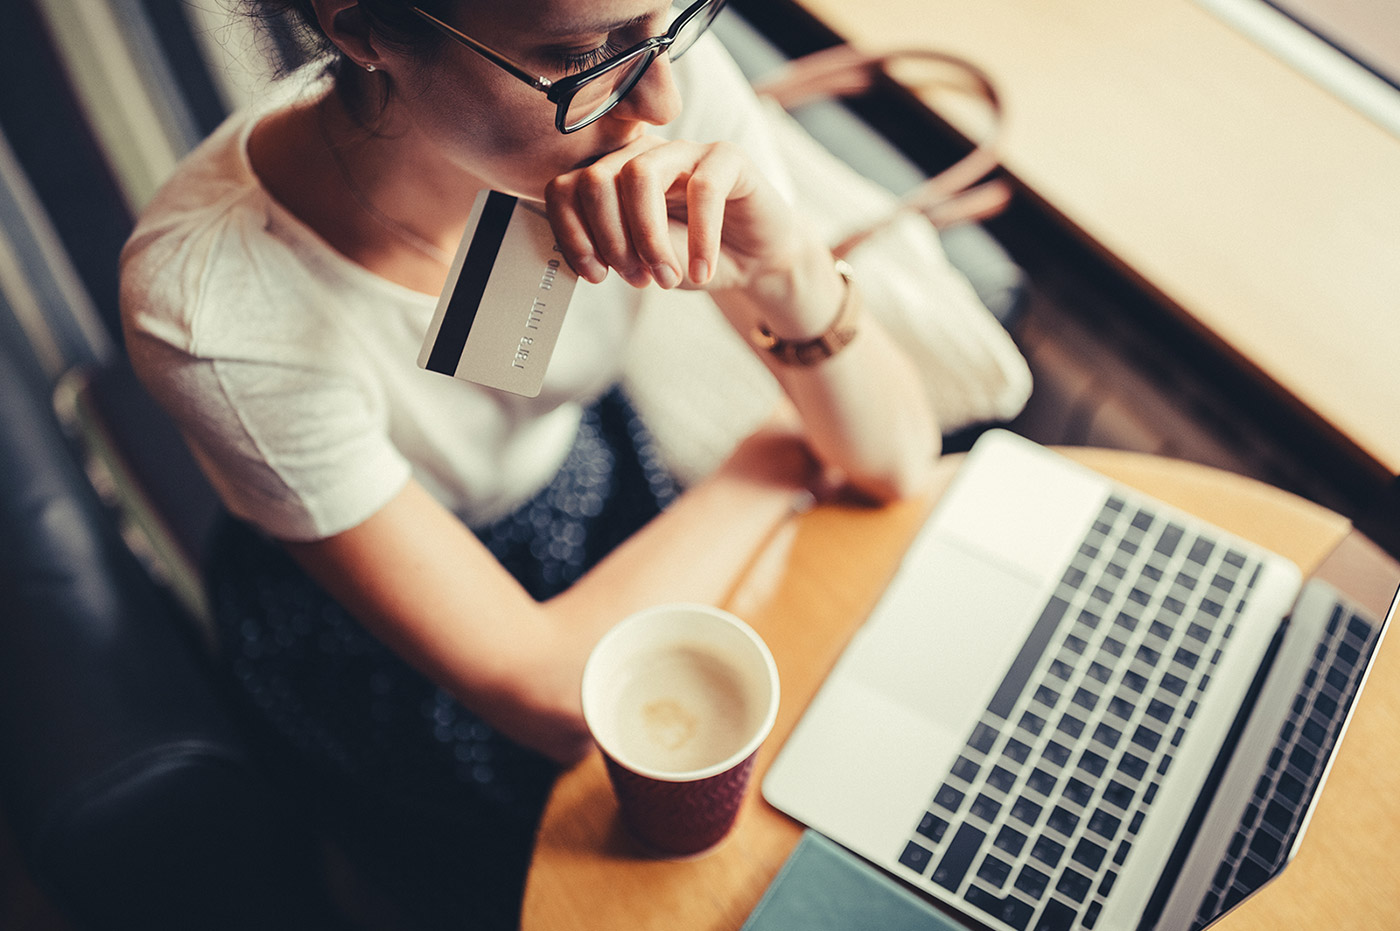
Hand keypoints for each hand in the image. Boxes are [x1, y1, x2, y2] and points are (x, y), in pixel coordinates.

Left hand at [543, 135, 802, 291]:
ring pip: (640, 174)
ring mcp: (683, 149)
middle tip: (637, 279)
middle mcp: (642, 154)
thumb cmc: (694, 258)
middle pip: (596, 179)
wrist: (755, 261)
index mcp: (611, 177)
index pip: (565, 187)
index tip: (595, 275)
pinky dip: (700, 238)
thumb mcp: (644, 262)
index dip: (572, 234)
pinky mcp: (727, 156)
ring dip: (648, 237)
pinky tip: (702, 270)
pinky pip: (702, 188)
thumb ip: (615, 248)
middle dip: (611, 240)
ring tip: (667, 277)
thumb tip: (587, 252)